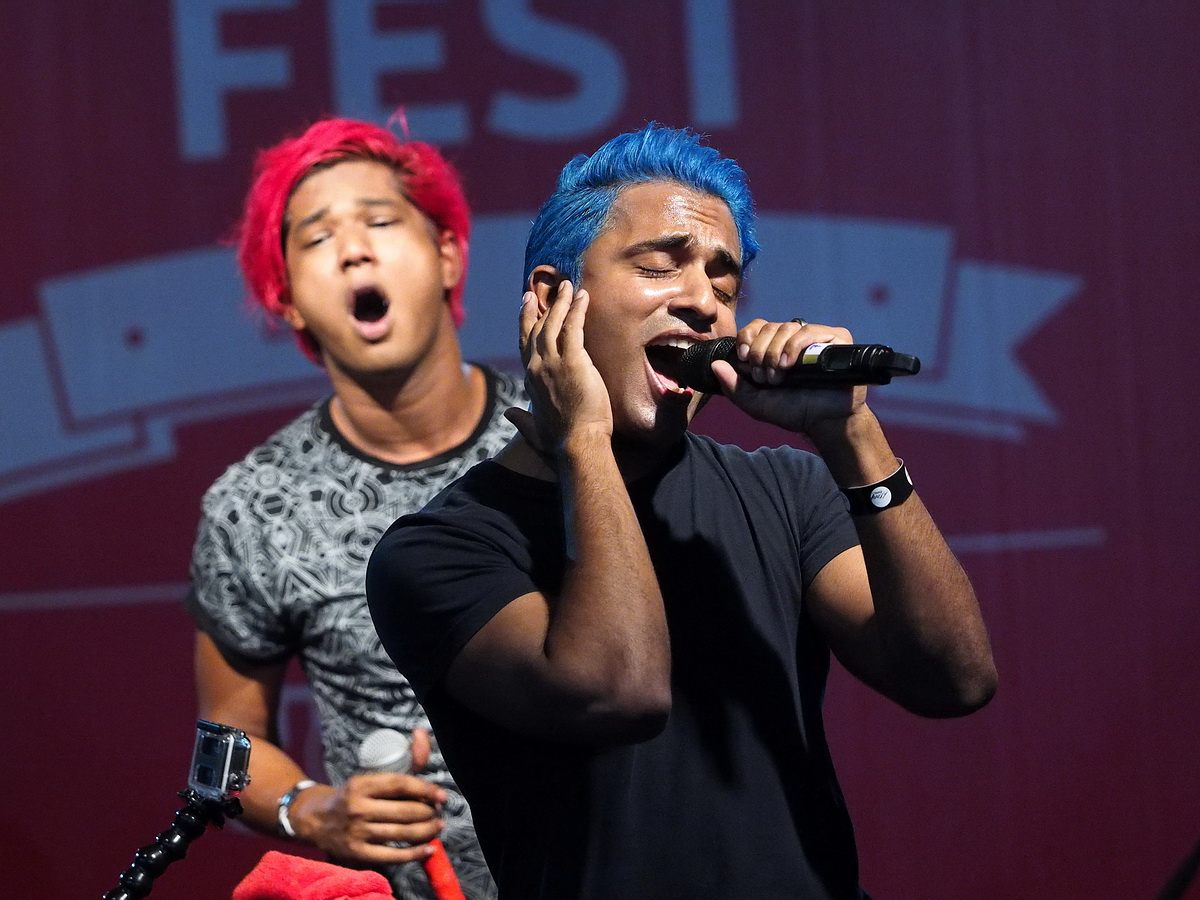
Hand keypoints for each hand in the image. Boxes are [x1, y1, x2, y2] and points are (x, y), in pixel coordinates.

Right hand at [289, 729, 446, 865]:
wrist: (315, 818)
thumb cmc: (353, 795)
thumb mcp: (372, 775)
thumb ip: (403, 760)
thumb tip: (423, 732)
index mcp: (361, 784)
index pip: (400, 784)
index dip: (425, 789)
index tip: (442, 795)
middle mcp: (358, 808)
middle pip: (405, 811)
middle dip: (428, 813)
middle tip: (438, 812)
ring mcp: (357, 833)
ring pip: (402, 833)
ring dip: (427, 831)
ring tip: (437, 826)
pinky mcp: (357, 853)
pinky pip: (392, 856)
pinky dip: (414, 854)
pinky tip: (428, 849)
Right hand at [509, 282, 611, 454]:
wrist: (576, 444)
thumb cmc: (559, 441)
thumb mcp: (533, 430)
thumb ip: (520, 419)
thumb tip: (508, 413)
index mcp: (530, 379)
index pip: (525, 344)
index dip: (525, 322)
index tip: (526, 305)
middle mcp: (536, 366)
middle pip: (535, 328)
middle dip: (540, 305)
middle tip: (545, 289)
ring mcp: (552, 362)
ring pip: (553, 323)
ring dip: (561, 301)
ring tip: (569, 285)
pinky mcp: (573, 361)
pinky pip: (573, 327)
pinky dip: (577, 310)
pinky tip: (583, 296)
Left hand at [711, 317, 867, 435]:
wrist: (823, 422)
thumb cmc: (793, 411)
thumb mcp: (757, 402)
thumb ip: (734, 386)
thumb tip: (715, 364)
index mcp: (775, 349)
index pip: (757, 327)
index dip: (747, 337)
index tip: (744, 358)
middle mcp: (794, 340)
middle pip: (769, 327)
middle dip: (760, 352)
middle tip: (764, 376)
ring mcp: (815, 338)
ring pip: (786, 327)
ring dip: (775, 352)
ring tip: (778, 375)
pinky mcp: (835, 339)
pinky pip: (808, 331)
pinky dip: (794, 346)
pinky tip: (790, 365)